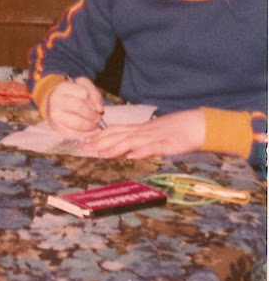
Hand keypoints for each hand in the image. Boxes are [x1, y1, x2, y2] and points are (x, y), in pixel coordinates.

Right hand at [43, 76, 104, 133]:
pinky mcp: (57, 127)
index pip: (84, 93)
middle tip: (97, 118)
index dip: (94, 100)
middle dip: (93, 114)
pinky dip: (84, 133)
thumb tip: (99, 110)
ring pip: (78, 123)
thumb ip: (94, 94)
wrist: (54, 105)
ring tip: (93, 124)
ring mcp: (55, 115)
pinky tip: (86, 129)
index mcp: (63, 88)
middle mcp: (56, 100)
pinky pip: (75, 133)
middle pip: (80, 107)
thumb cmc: (72, 95)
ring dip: (90, 125)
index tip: (97, 106)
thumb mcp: (83, 87)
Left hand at [79, 109, 205, 158]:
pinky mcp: (167, 144)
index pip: (115, 131)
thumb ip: (141, 143)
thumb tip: (128, 152)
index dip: (99, 136)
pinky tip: (132, 156)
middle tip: (83, 147)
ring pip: (131, 141)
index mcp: (140, 129)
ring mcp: (154, 137)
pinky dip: (142, 151)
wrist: (197, 124)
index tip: (84, 141)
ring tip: (101, 153)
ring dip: (115, 147)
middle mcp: (143, 132)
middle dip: (99, 142)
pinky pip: (153, 147)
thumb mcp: (155, 136)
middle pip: (118, 135)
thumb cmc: (177, 131)